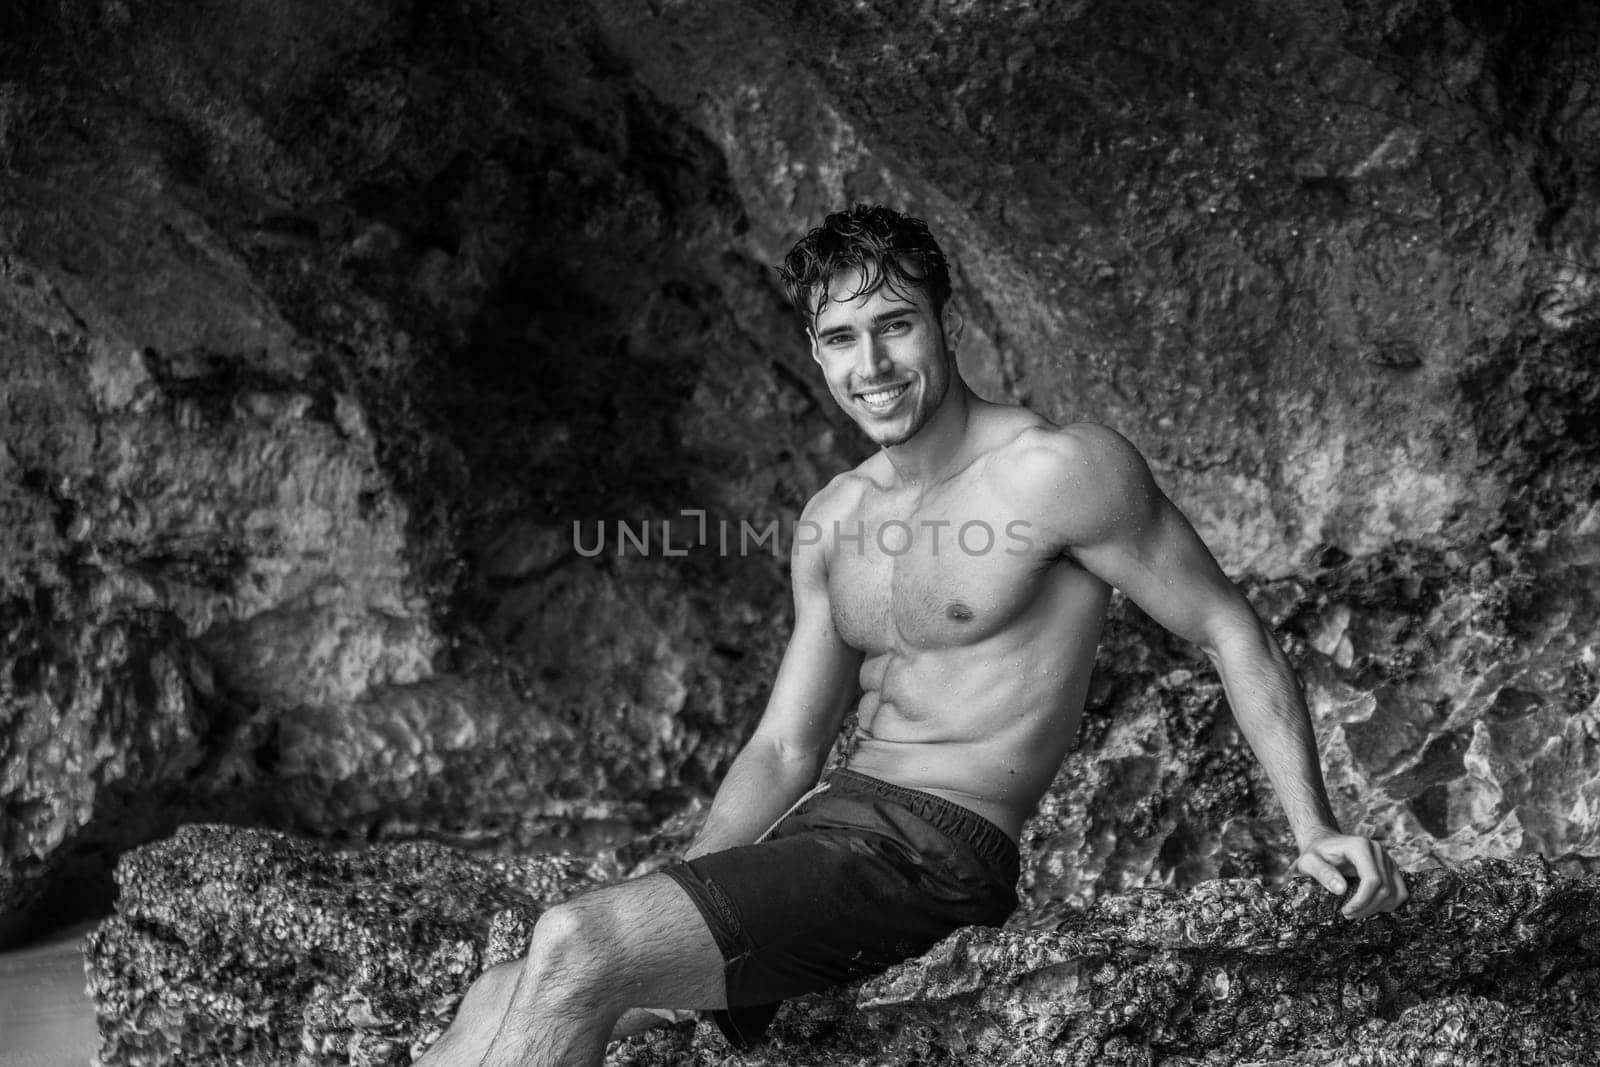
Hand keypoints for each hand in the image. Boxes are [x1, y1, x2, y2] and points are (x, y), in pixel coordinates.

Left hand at [1294, 833, 1408, 919]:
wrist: (1324, 844)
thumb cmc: (1315, 853)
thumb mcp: (1308, 862)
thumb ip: (1322, 873)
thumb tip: (1341, 890)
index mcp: (1360, 846)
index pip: (1372, 880)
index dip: (1362, 901)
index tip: (1346, 911)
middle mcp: (1378, 851)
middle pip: (1385, 889)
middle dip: (1368, 907)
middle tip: (1347, 914)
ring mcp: (1387, 859)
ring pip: (1395, 892)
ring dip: (1378, 908)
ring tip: (1356, 911)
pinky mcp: (1391, 868)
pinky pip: (1400, 891)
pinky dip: (1388, 904)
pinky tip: (1370, 906)